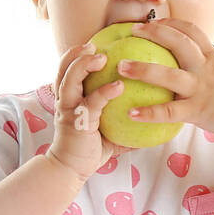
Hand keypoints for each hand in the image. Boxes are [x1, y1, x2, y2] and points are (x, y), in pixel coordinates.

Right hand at [46, 41, 134, 180]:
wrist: (70, 170)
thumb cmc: (89, 150)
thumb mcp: (108, 129)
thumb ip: (122, 118)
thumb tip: (149, 113)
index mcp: (70, 99)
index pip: (69, 71)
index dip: (78, 55)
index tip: (95, 43)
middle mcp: (65, 101)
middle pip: (64, 68)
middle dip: (76, 53)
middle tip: (94, 43)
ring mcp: (68, 111)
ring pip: (70, 80)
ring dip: (83, 65)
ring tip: (101, 56)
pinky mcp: (76, 123)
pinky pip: (91, 104)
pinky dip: (104, 92)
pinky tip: (119, 86)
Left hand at [117, 18, 213, 140]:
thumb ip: (203, 62)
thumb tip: (181, 58)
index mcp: (211, 56)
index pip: (190, 30)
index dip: (170, 23)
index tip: (151, 22)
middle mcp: (205, 68)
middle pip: (179, 43)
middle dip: (154, 34)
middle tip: (131, 33)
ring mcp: (200, 89)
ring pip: (169, 76)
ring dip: (143, 69)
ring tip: (121, 68)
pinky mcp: (197, 111)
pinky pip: (169, 112)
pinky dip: (149, 113)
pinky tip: (131, 113)